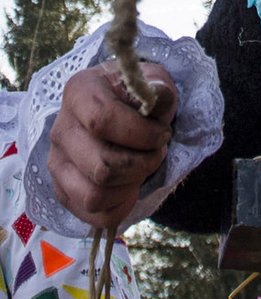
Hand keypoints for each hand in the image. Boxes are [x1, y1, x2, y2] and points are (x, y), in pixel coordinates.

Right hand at [48, 63, 176, 228]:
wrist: (122, 112)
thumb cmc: (137, 98)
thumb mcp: (153, 83)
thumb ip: (157, 91)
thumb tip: (157, 99)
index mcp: (79, 93)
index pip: (102, 120)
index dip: (141, 134)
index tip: (163, 134)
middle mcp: (60, 129)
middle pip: (101, 167)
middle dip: (142, 164)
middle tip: (157, 152)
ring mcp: (58, 163)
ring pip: (94, 196)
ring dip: (130, 186)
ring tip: (143, 167)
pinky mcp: (63, 191)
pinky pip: (94, 215)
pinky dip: (121, 206)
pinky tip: (131, 185)